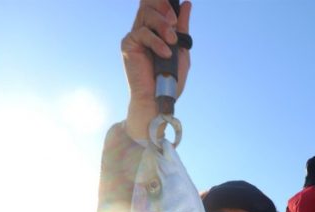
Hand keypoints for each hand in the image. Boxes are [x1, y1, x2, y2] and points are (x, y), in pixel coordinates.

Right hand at [121, 0, 191, 138]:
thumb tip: (186, 4)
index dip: (163, 2)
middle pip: (149, 4)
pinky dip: (156, 41)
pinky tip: (164, 53)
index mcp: (156, 31)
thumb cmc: (170, 80)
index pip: (156, 6)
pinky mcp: (128, 45)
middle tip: (174, 20)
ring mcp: (135, 37)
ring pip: (146, 14)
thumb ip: (182, 28)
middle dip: (164, 7)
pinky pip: (142, 32)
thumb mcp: (180, 50)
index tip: (175, 10)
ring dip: (162, 24)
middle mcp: (144, 30)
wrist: (159, 99)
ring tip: (172, 41)